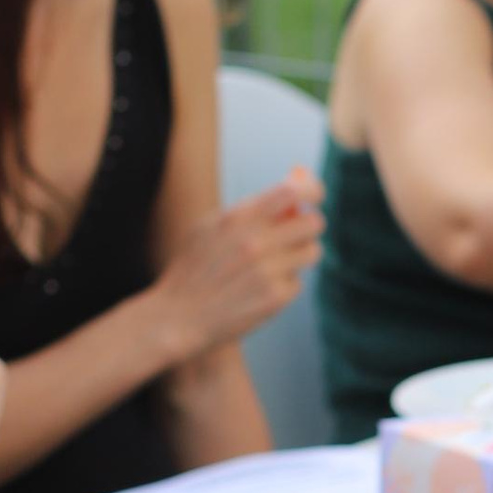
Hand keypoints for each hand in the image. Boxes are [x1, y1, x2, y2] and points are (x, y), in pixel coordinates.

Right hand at [156, 170, 323, 359]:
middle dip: (308, 225)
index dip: (312, 190)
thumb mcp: (212, 226)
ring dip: (300, 254)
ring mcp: (266, 271)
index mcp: (237, 217)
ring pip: (312, 251)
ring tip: (277, 261)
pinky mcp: (274, 298)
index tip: (315, 195)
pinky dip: (284, 285)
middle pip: (314, 222)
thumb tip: (298, 176)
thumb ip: (253, 205)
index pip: (292, 191)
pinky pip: (297, 283)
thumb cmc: (195, 266)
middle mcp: (255, 241)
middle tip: (296, 232)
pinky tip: (259, 290)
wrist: (177, 317)